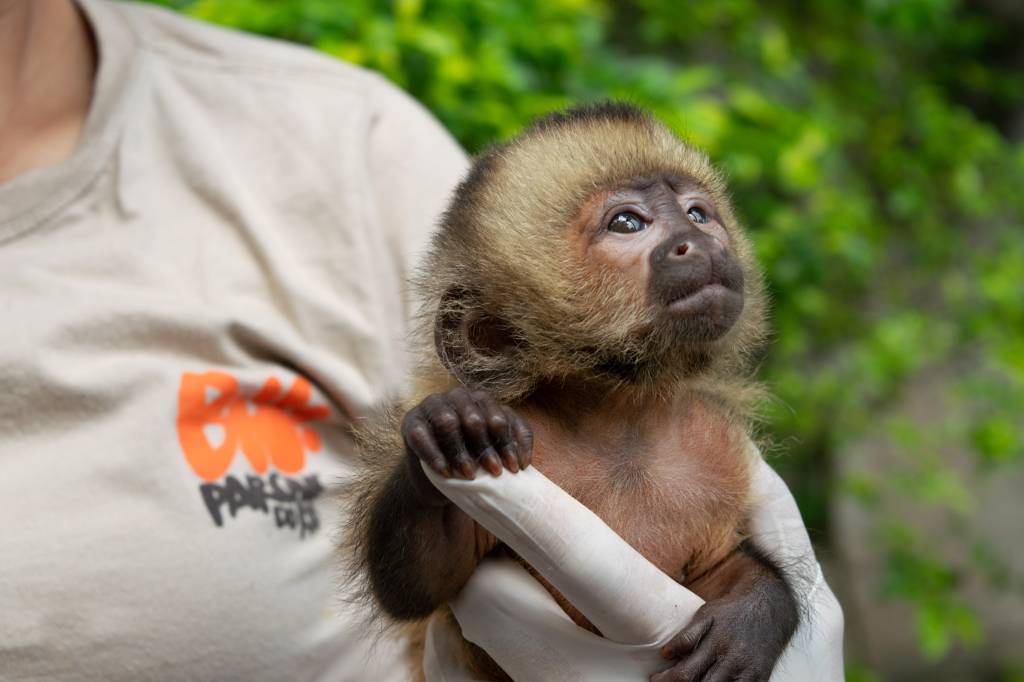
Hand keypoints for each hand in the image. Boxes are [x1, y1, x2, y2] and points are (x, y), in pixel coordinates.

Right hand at [401, 387, 532, 481]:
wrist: (435, 476)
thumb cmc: (473, 459)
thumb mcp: (495, 451)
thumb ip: (514, 446)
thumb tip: (523, 460)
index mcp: (480, 400)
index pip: (497, 416)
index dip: (507, 442)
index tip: (514, 468)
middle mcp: (456, 397)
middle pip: (473, 418)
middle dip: (485, 447)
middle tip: (494, 472)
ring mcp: (431, 407)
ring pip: (447, 422)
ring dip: (460, 451)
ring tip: (470, 475)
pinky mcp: (410, 423)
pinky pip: (422, 436)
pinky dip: (435, 455)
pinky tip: (446, 472)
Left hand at [652, 581, 791, 681]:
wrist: (770, 606)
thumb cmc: (732, 611)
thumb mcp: (707, 614)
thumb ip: (686, 635)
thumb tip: (664, 653)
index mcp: (716, 644)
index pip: (686, 673)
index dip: (667, 680)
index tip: (655, 678)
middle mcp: (733, 661)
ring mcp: (748, 673)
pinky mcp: (760, 679)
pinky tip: (710, 681)